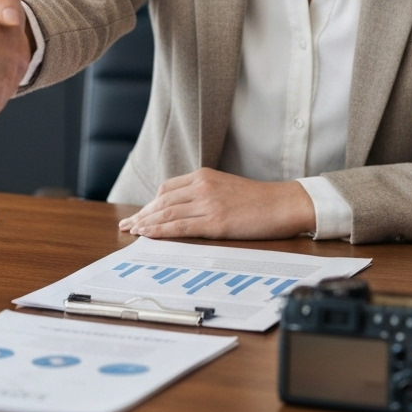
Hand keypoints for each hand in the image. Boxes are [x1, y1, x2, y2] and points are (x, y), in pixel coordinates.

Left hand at [117, 168, 315, 239]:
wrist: (283, 204)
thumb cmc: (259, 200)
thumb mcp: (225, 188)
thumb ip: (204, 193)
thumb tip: (184, 208)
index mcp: (203, 176)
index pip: (167, 189)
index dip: (150, 203)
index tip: (139, 214)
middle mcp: (201, 186)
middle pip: (162, 200)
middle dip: (142, 214)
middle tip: (127, 225)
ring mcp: (207, 203)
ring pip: (167, 214)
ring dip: (146, 223)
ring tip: (133, 232)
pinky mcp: (215, 221)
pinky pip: (180, 227)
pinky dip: (160, 231)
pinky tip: (148, 235)